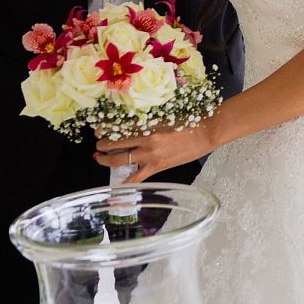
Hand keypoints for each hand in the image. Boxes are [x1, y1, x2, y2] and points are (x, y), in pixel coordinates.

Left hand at [96, 122, 217, 184]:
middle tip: (98, 145)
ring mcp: (150, 155)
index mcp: (147, 125)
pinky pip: (136, 178)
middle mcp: (145, 140)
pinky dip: (125, 183)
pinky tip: (116, 187)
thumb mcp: (164, 116)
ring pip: (120, 160)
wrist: (205, 134)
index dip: (105, 129)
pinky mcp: (156, 167)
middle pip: (115, 143)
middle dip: (102, 145)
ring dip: (106, 160)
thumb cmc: (189, 121)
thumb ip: (147, 121)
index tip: (98, 129)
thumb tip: (131, 124)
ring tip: (100, 158)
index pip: (118, 127)